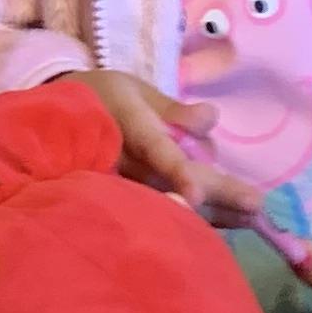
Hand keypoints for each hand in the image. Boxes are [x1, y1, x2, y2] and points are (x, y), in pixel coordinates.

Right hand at [53, 71, 265, 226]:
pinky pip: (163, 210)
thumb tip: (211, 118)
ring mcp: (122, 186)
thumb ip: (173, 109)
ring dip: (212, 212)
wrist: (57, 119)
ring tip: (250, 217)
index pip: (155, 151)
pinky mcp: (126, 199)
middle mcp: (124, 162)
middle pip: (172, 183)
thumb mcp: (135, 91)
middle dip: (213, 196)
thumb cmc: (103, 98)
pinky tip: (227, 221)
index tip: (195, 195)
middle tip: (254, 206)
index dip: (175, 173)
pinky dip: (195, 217)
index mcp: (127, 128)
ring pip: (170, 203)